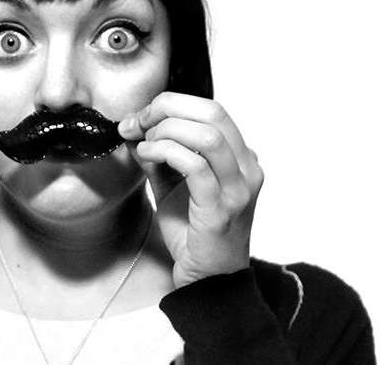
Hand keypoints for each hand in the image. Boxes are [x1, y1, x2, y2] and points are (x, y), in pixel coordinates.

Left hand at [118, 92, 263, 287]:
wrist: (208, 278)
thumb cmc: (194, 231)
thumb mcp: (172, 183)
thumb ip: (158, 154)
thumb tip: (134, 126)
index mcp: (240, 156)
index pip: (211, 109)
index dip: (172, 103)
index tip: (140, 116)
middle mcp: (246, 168)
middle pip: (212, 112)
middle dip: (167, 109)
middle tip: (138, 122)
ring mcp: (238, 188)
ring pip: (208, 136)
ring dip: (166, 131)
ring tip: (144, 142)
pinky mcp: (221, 209)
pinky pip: (195, 167)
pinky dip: (165, 153)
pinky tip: (147, 156)